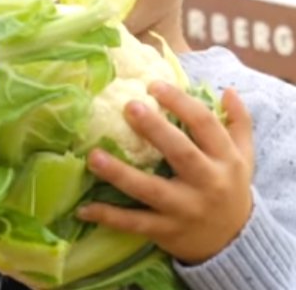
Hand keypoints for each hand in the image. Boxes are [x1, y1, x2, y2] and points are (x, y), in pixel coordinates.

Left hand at [76, 82, 254, 264]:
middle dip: (155, 130)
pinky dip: (109, 216)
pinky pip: (134, 223)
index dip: (181, 102)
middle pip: (180, 152)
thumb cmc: (230, 188)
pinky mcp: (166, 231)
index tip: (153, 85)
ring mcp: (185, 209)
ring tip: (93, 156)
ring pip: (149, 190)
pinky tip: (84, 208)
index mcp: (225, 159)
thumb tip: (228, 89)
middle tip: (128, 106)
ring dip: (120, 173)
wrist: (235, 243)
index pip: (205, 124)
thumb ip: (237, 122)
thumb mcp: (244, 156)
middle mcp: (208, 183)